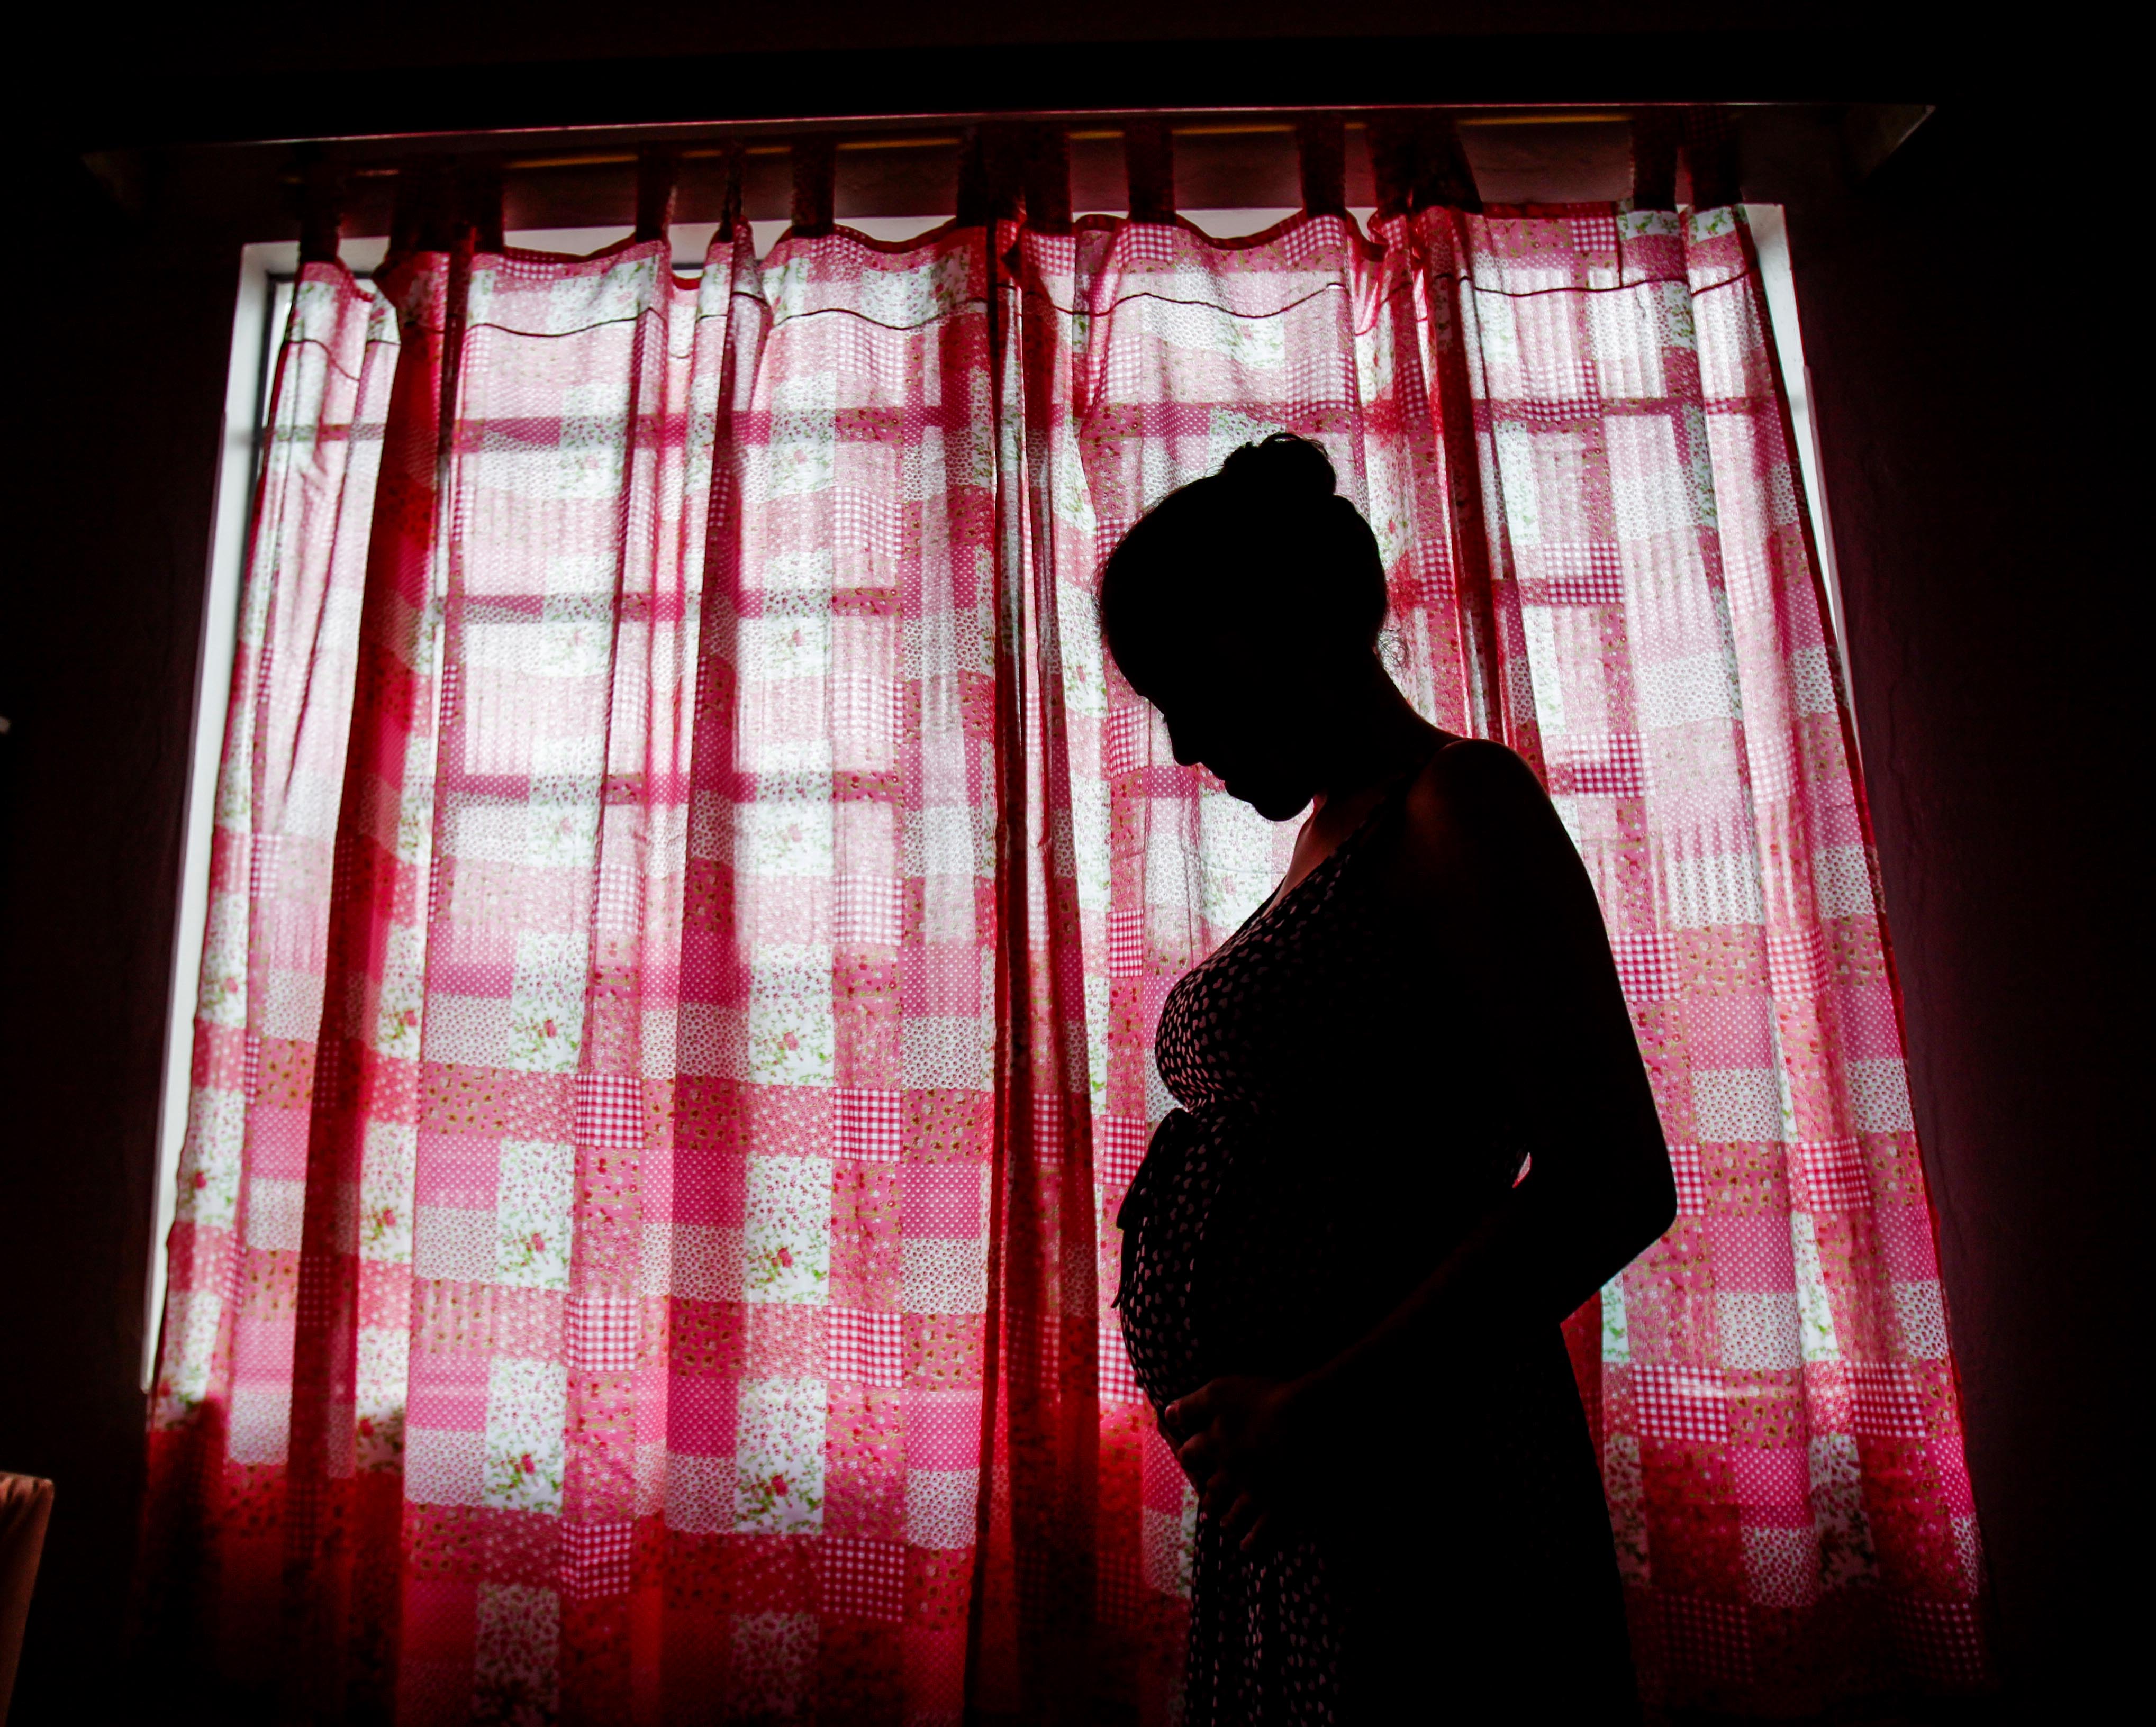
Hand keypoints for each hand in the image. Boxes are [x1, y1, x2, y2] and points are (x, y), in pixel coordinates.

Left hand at [1162, 1375, 1315, 1555]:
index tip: (1187, 1456)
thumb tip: (1167, 1415)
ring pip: (1232, 1514)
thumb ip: (1192, 1405)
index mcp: (1214, 1442)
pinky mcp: (1277, 1508)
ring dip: (1226, 1519)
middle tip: (1206, 1502)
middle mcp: (1229, 1471)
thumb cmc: (1263, 1399)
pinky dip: (1251, 1543)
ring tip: (1224, 1524)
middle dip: (1208, 1495)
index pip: (1190, 1453)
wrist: (1306, 1422)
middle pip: (1211, 1488)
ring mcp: (1253, 1493)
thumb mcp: (1220, 1391)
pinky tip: (1246, 1548)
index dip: (1188, 1454)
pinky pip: (1260, 1534)